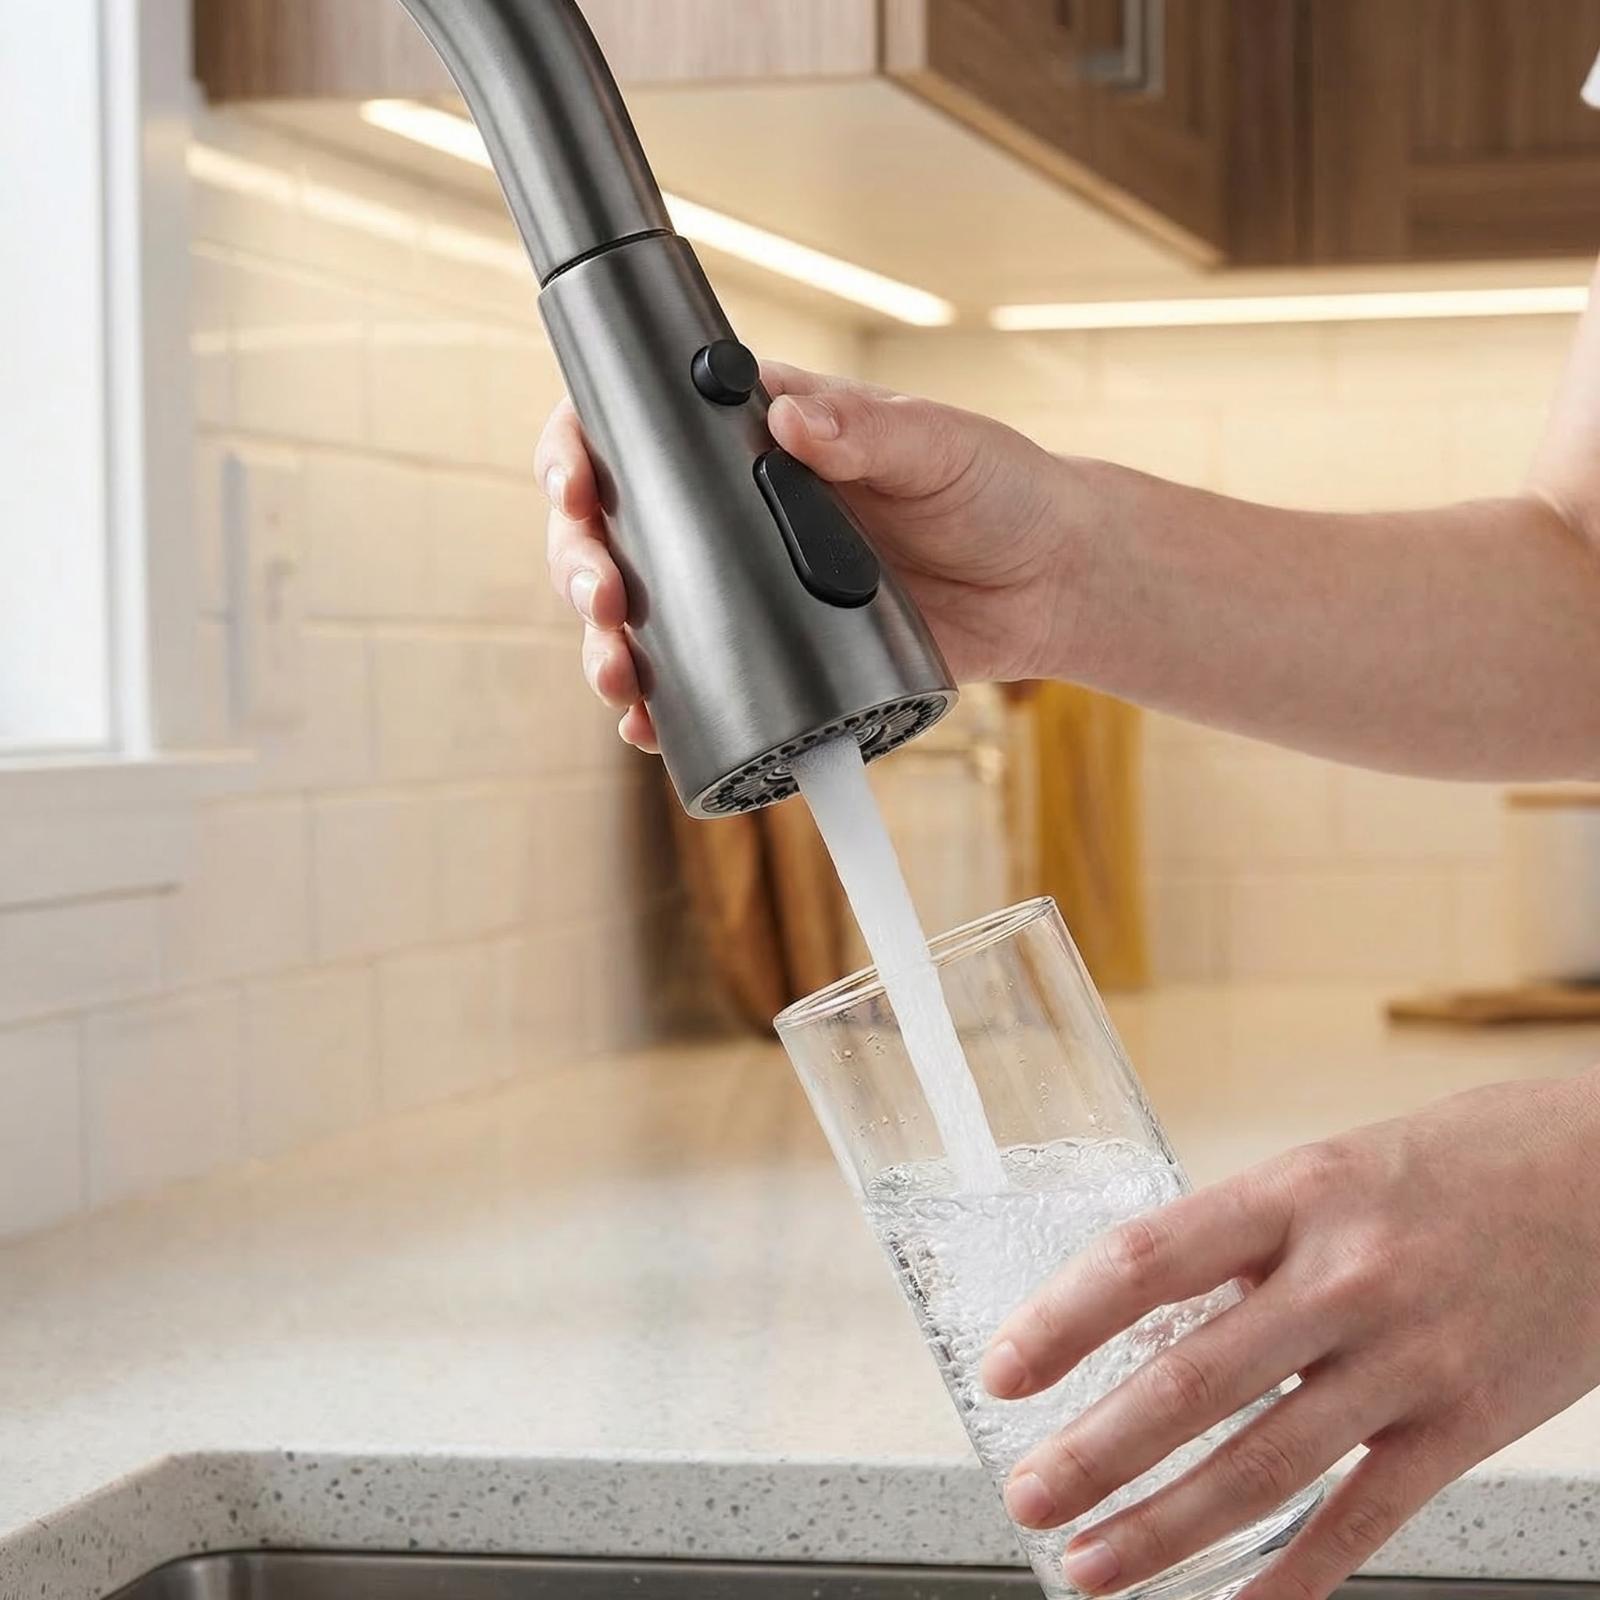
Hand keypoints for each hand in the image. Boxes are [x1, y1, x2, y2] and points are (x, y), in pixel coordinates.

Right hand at [536, 361, 1070, 749]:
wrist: (1048, 581)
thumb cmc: (998, 487)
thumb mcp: (938, 442)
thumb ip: (867, 429)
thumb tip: (788, 417)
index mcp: (752, 437)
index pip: (636, 430)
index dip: (581, 451)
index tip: (576, 484)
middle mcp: (730, 512)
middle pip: (614, 531)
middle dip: (581, 563)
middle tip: (604, 595)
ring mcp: (746, 589)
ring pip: (640, 614)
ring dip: (607, 645)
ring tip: (618, 675)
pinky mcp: (776, 655)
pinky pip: (697, 682)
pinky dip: (662, 708)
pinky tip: (650, 725)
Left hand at [980, 1070, 1599, 1599]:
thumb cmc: (1455, 1166)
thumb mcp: (1332, 1170)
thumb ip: (1247, 1243)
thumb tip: (1146, 1313)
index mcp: (1294, 1195)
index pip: (1146, 1262)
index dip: (1061, 1323)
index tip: (1004, 1372)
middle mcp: (1343, 1277)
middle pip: (1190, 1383)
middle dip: (1093, 1453)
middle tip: (1027, 1495)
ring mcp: (1408, 1359)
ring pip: (1262, 1466)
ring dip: (1163, 1529)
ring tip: (1090, 1566)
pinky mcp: (1466, 1427)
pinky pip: (1363, 1520)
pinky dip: (1291, 1578)